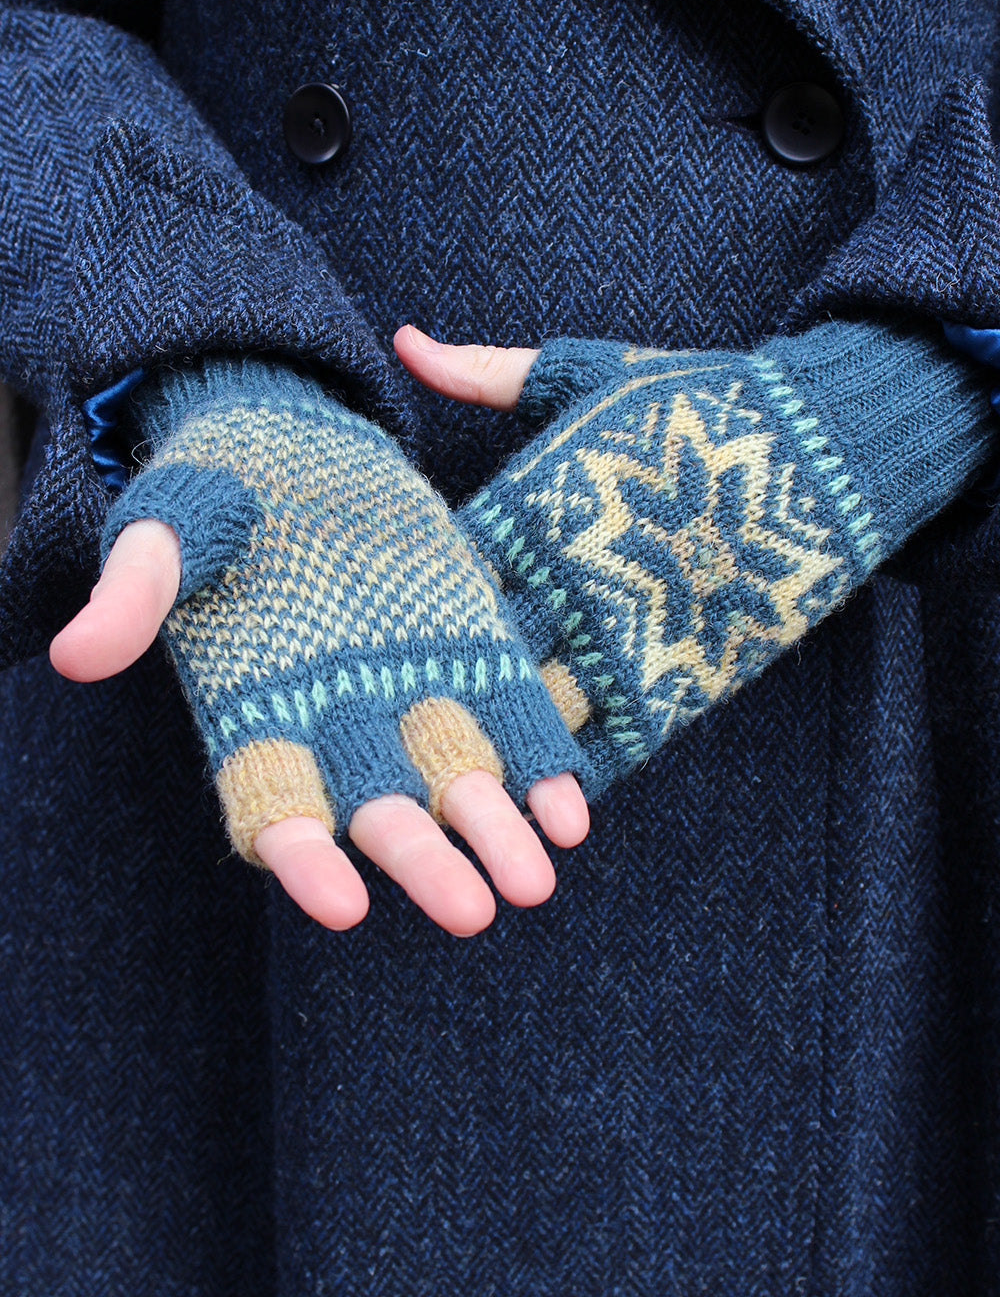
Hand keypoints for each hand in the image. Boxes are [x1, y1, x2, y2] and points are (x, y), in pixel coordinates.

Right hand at [51, 444, 587, 937]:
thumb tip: (75, 655)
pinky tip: (571, 812)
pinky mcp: (470, 643)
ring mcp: (411, 684)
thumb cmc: (216, 489)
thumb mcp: (167, 525)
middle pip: (380, 808)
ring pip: (456, 779)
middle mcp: (338, 715)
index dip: (306, 856)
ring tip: (536, 885)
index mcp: (257, 706)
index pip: (274, 802)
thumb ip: (136, 589)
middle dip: (421, 860)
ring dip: (494, 833)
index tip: (342, 905)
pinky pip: (510, 716)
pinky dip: (540, 766)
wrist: (298, 440)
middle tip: (469, 913)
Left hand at [395, 321, 928, 797]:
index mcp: (533, 503)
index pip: (436, 572)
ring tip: (439, 799)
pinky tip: (534, 806)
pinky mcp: (680, 675)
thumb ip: (485, 373)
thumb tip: (400, 340)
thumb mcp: (586, 372)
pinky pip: (606, 745)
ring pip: (529, 716)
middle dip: (424, 698)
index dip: (390, 608)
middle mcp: (567, 577)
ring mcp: (625, 634)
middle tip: (366, 739)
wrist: (825, 442)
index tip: (343, 635)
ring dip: (486, 757)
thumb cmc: (697, 399)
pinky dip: (567, 780)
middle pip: (470, 656)